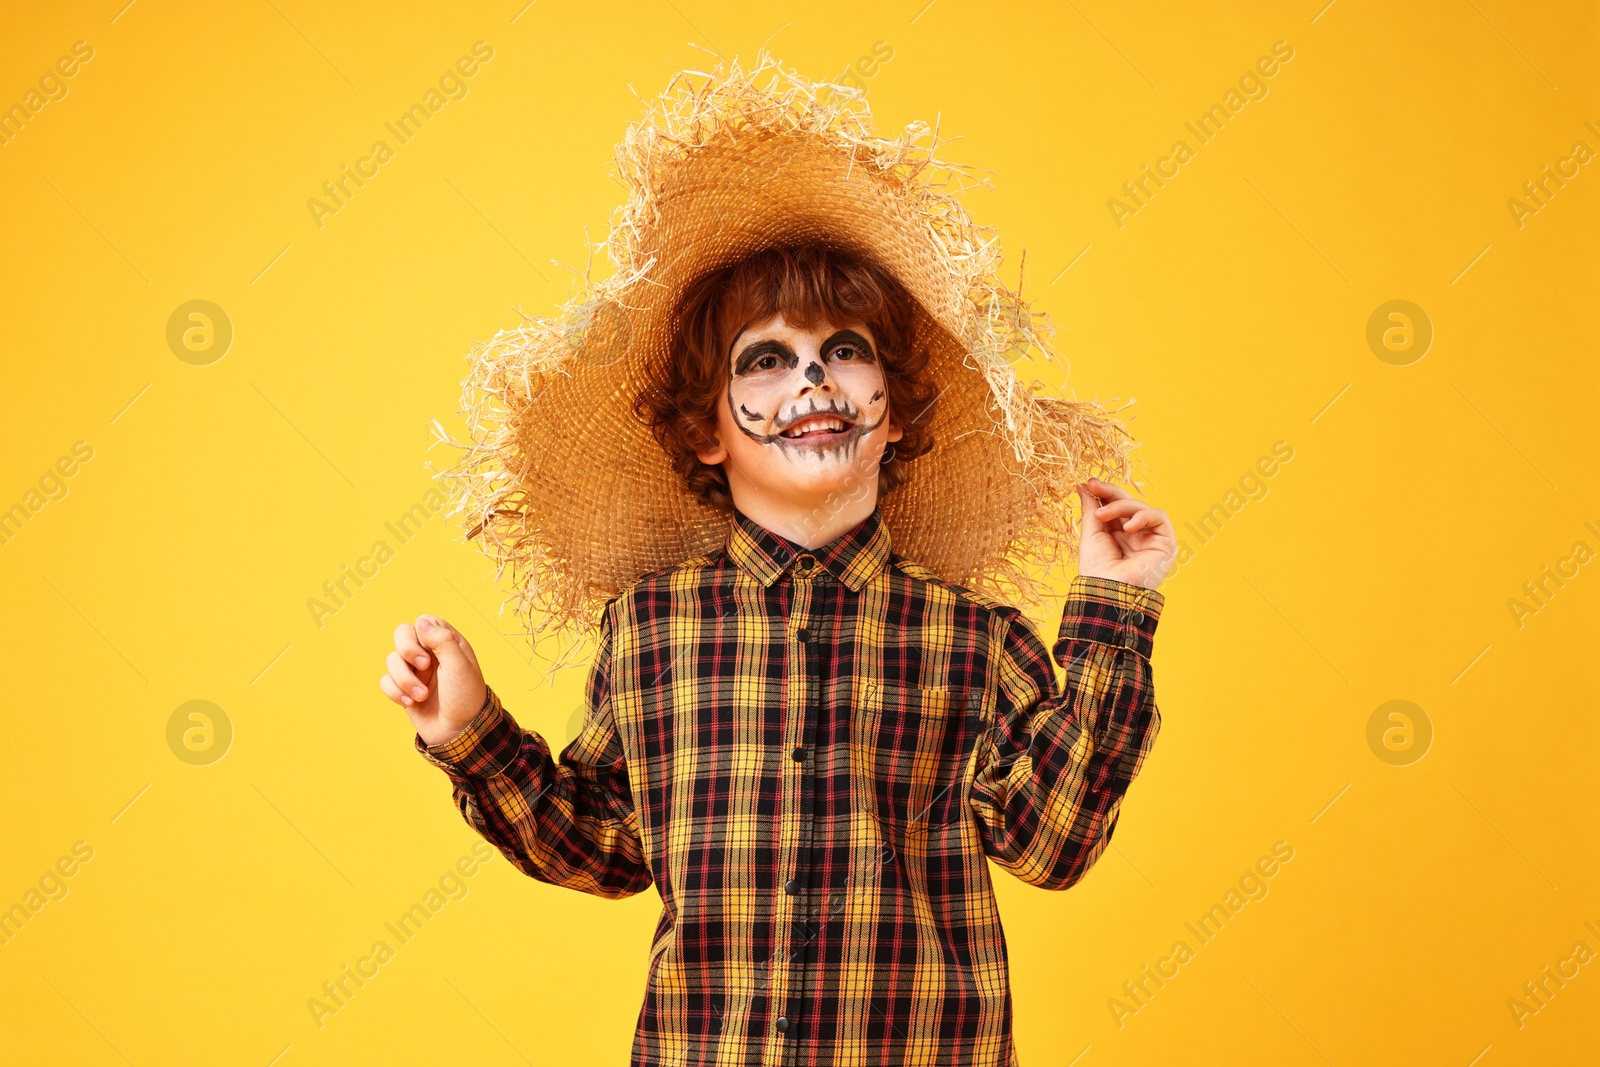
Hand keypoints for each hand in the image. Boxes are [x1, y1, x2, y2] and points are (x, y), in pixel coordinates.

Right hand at [379, 615, 487, 746]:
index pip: (422, 622)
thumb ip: (443, 641)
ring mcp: (415, 671)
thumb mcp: (460, 667)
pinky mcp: (403, 689)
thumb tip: (422, 622)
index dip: (420, 635)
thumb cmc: (465, 698)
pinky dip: (395, 692)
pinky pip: (385, 681)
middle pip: (401, 634)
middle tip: (423, 667)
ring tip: (422, 696)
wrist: (459, 732)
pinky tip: (410, 703)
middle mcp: (429, 654)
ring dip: (404, 679)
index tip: (430, 653)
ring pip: (392, 660)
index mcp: (446, 643)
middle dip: (407, 651)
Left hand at [1076, 478, 1175, 590]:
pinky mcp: (1166, 542)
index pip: (1115, 506)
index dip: (1104, 493)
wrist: (1108, 592)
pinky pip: (1159, 517)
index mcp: (1118, 534)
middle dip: (1111, 493)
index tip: (1088, 483)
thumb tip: (1084, 485)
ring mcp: (1151, 538)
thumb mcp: (1091, 533)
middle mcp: (1136, 535)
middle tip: (1094, 485)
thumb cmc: (1097, 569)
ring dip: (1121, 506)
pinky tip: (1128, 526)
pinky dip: (1143, 516)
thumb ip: (1091, 508)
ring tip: (1102, 515)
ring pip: (1141, 507)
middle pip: (1129, 503)